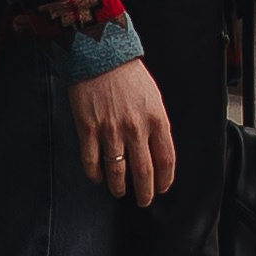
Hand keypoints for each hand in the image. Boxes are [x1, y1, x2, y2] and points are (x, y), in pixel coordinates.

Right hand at [70, 57, 175, 205]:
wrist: (100, 54)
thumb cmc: (128, 73)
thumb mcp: (153, 96)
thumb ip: (156, 123)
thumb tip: (157, 149)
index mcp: (156, 119)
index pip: (166, 160)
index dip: (165, 180)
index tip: (162, 188)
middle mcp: (136, 128)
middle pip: (144, 172)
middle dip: (146, 193)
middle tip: (144, 201)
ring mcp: (111, 131)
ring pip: (118, 173)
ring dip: (120, 188)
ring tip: (120, 192)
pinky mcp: (89, 129)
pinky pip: (92, 162)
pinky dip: (96, 175)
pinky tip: (98, 178)